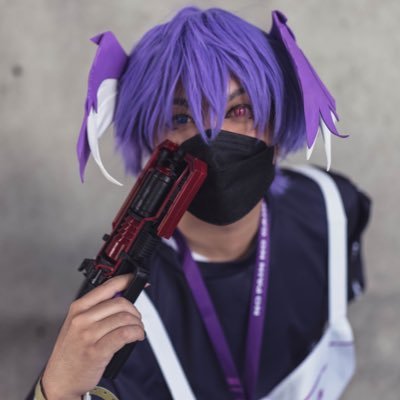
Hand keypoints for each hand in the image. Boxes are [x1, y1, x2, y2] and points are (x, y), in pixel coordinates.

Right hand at [41, 274, 144, 399]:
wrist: (60, 380)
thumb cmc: (71, 352)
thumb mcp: (76, 324)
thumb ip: (96, 308)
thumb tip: (121, 294)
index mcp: (78, 308)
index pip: (107, 287)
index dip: (126, 281)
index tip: (136, 281)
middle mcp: (82, 319)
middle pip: (120, 303)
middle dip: (134, 310)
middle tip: (136, 319)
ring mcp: (88, 335)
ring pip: (124, 318)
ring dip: (137, 324)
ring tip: (137, 329)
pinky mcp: (97, 351)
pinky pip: (124, 334)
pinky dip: (136, 333)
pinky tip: (137, 336)